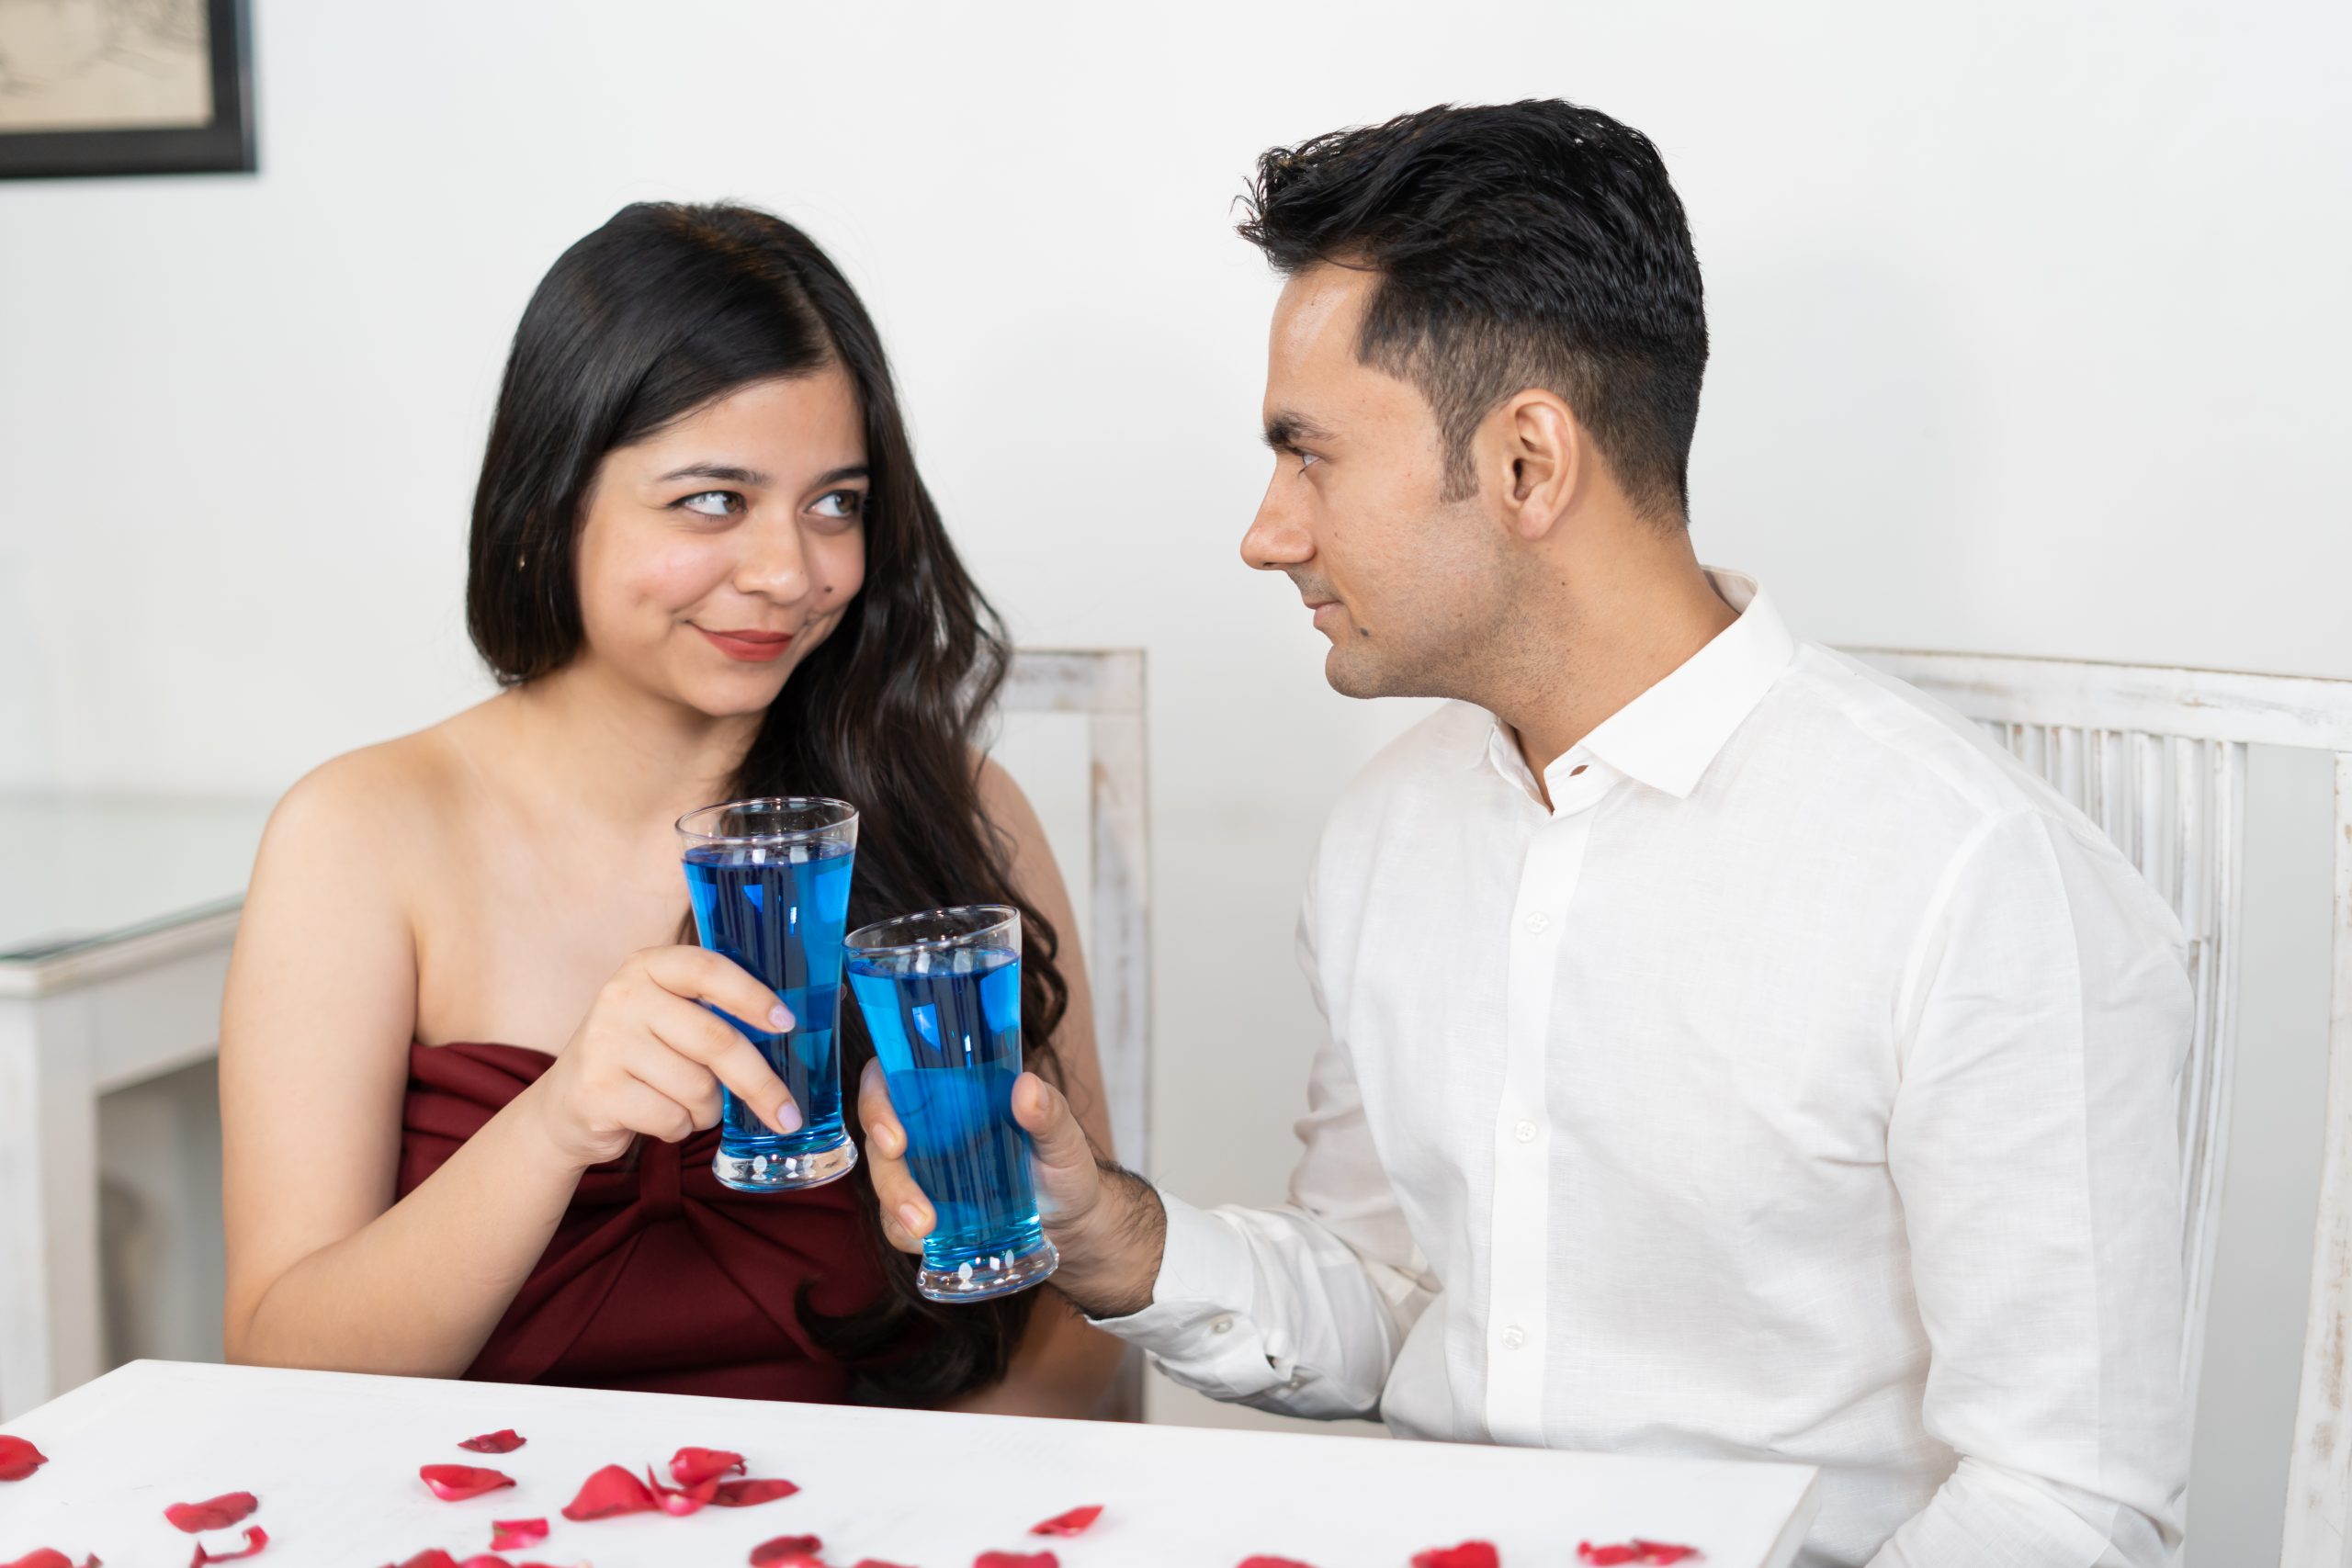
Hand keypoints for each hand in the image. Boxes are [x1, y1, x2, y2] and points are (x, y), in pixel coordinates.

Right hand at [525, 946, 801, 1170]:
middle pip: (716, 1040)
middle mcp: (623, 996)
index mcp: (648, 967)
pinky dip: (679, 1129)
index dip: (752, 996)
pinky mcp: (598, 1089)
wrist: (564, 1107)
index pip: (708, 970)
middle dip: (759, 1084)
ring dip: (706, 1110)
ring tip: (684, 1104)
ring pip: (698, 1087)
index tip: (786, 1023)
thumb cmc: (636, 1060)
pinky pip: (672, 1117)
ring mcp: (606, 1041)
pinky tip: (656, 1118)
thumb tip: (786, 1034)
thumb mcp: (666, 1019)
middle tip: (788, 1114)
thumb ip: (712, 1014)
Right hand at [859, 1060, 1165, 1317]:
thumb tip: (1026, 1087)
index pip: (891, 1079)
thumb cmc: (1066, 1168)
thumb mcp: (1066, 1140)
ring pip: (883, 1182)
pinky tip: (929, 1243)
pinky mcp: (923, 1211)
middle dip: (889, 1173)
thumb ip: (1050, 1113)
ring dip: (896, 1206)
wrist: (1073, 1225)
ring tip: (927, 1229)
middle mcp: (928, 1128)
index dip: (877, 1101)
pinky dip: (906, 1233)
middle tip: (917, 1204)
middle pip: (879, 1139)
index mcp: (952, 1093)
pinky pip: (895, 1222)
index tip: (894, 1136)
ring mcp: (922, 1172)